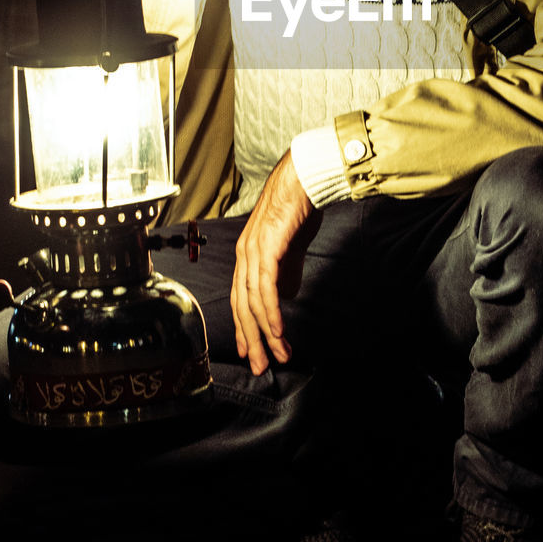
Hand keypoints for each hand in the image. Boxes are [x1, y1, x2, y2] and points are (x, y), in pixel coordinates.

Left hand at [231, 150, 320, 375]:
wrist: (303, 176)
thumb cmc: (298, 206)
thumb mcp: (290, 244)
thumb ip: (285, 268)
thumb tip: (285, 293)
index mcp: (246, 253)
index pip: (239, 297)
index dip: (244, 325)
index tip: (250, 349)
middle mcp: (244, 253)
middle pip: (241, 305)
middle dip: (251, 339)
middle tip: (260, 365)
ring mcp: (253, 250)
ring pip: (252, 302)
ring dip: (265, 333)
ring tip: (277, 355)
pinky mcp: (267, 248)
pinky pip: (265, 288)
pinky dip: (271, 313)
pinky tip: (279, 331)